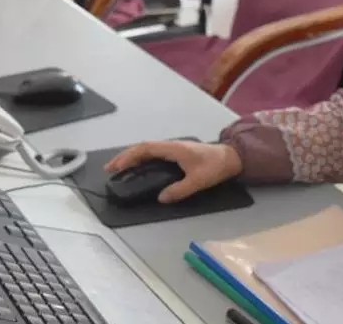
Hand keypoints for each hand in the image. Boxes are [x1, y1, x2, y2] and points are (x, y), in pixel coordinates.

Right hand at [104, 140, 242, 202]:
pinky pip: (154, 154)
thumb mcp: (198, 181)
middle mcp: (171, 146)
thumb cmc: (215, 166)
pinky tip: (138, 168)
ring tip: (119, 169)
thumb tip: (161, 197)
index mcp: (174, 148)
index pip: (146, 149)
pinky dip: (142, 159)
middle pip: (143, 148)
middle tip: (110, 169)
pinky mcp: (177, 153)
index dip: (130, 157)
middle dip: (125, 157)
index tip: (117, 167)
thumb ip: (179, 190)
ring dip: (132, 157)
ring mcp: (174, 148)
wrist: (231, 157)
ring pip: (148, 150)